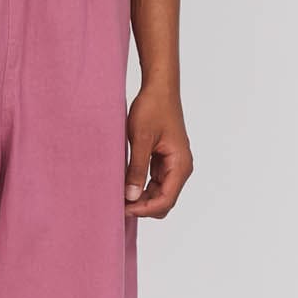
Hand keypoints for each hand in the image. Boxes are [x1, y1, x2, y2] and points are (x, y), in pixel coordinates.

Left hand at [125, 83, 192, 217]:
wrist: (159, 88)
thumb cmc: (153, 108)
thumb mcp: (141, 138)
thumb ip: (136, 168)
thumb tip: (130, 196)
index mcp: (180, 164)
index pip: (166, 200)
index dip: (145, 209)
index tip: (123, 208)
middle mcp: (180, 168)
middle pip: (164, 201)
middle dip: (142, 207)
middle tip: (117, 205)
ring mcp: (173, 165)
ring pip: (158, 193)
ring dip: (140, 198)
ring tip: (118, 197)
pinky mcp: (163, 160)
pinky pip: (154, 182)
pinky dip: (140, 187)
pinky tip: (124, 185)